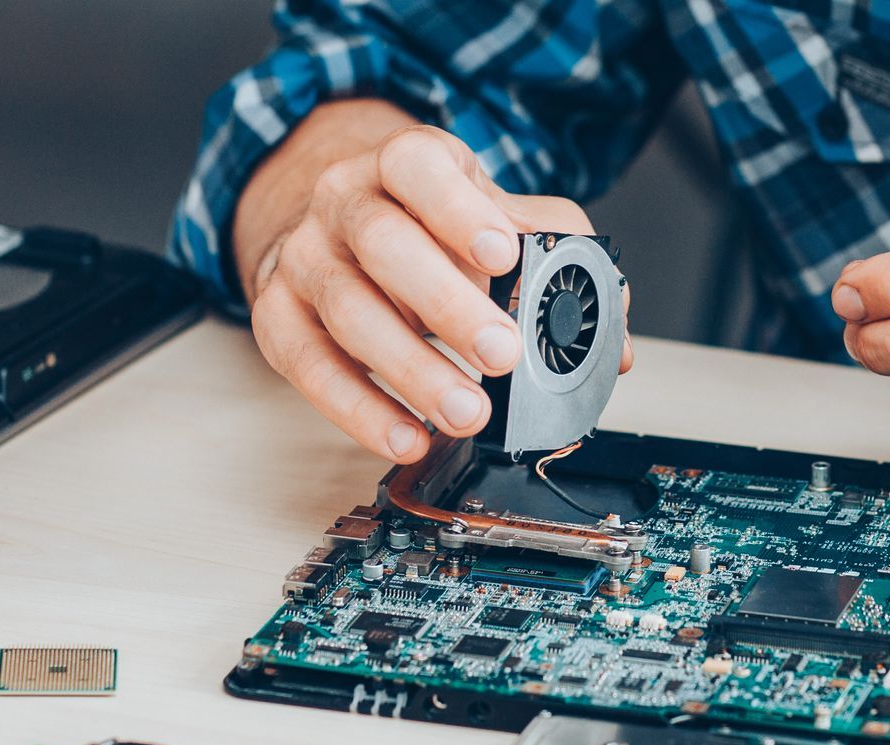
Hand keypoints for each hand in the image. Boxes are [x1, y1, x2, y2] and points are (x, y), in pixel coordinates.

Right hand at [247, 122, 626, 462]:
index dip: (458, 210)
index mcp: (404, 163)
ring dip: (412, 370)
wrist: (339, 228)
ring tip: (467, 413)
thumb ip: (557, 261)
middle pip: (384, 243)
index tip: (504, 256)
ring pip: (348, 309)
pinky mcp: (278, 315)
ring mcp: (305, 257)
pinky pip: (308, 366)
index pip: (419, 167)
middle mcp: (344, 202)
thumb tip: (611, 338)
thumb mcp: (495, 219)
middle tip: (502, 356)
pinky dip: (358, 409)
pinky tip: (405, 435)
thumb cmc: (430, 227)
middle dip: (446, 304)